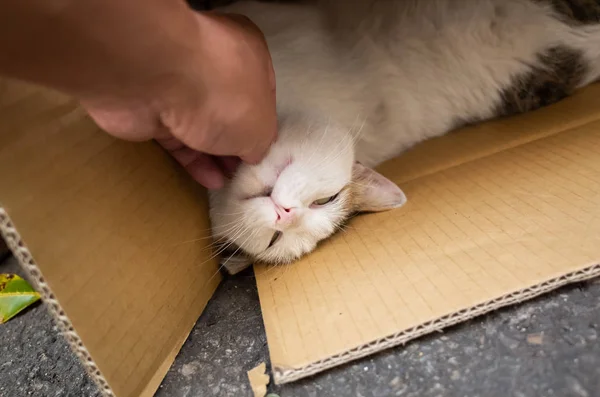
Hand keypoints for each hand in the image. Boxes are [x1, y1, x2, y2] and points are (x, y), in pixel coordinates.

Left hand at [81, 11, 276, 188]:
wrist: (153, 78)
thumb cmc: (223, 93)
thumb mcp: (261, 125)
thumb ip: (261, 141)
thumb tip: (254, 153)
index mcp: (248, 58)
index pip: (261, 94)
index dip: (264, 125)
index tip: (266, 154)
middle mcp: (214, 65)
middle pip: (230, 113)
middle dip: (238, 144)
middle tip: (247, 174)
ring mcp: (179, 87)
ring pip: (202, 128)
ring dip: (217, 157)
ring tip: (230, 184)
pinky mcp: (152, 110)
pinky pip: (177, 140)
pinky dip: (193, 161)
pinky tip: (209, 181)